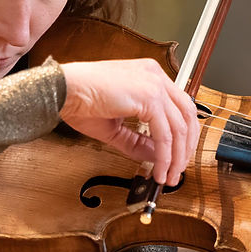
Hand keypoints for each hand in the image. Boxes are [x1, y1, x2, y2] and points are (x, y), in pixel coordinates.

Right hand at [59, 59, 199, 185]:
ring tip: (168, 175)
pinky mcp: (149, 97)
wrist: (63, 91)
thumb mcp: (115, 125)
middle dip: (185, 148)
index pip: (179, 106)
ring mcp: (154, 84)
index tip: (177, 155)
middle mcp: (155, 76)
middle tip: (177, 170)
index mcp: (149, 75)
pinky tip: (159, 169)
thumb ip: (139, 140)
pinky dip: (165, 155)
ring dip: (177, 156)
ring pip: (180, 127)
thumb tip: (157, 157)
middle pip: (187, 115)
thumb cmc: (80, 101)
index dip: (182, 134)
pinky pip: (165, 133)